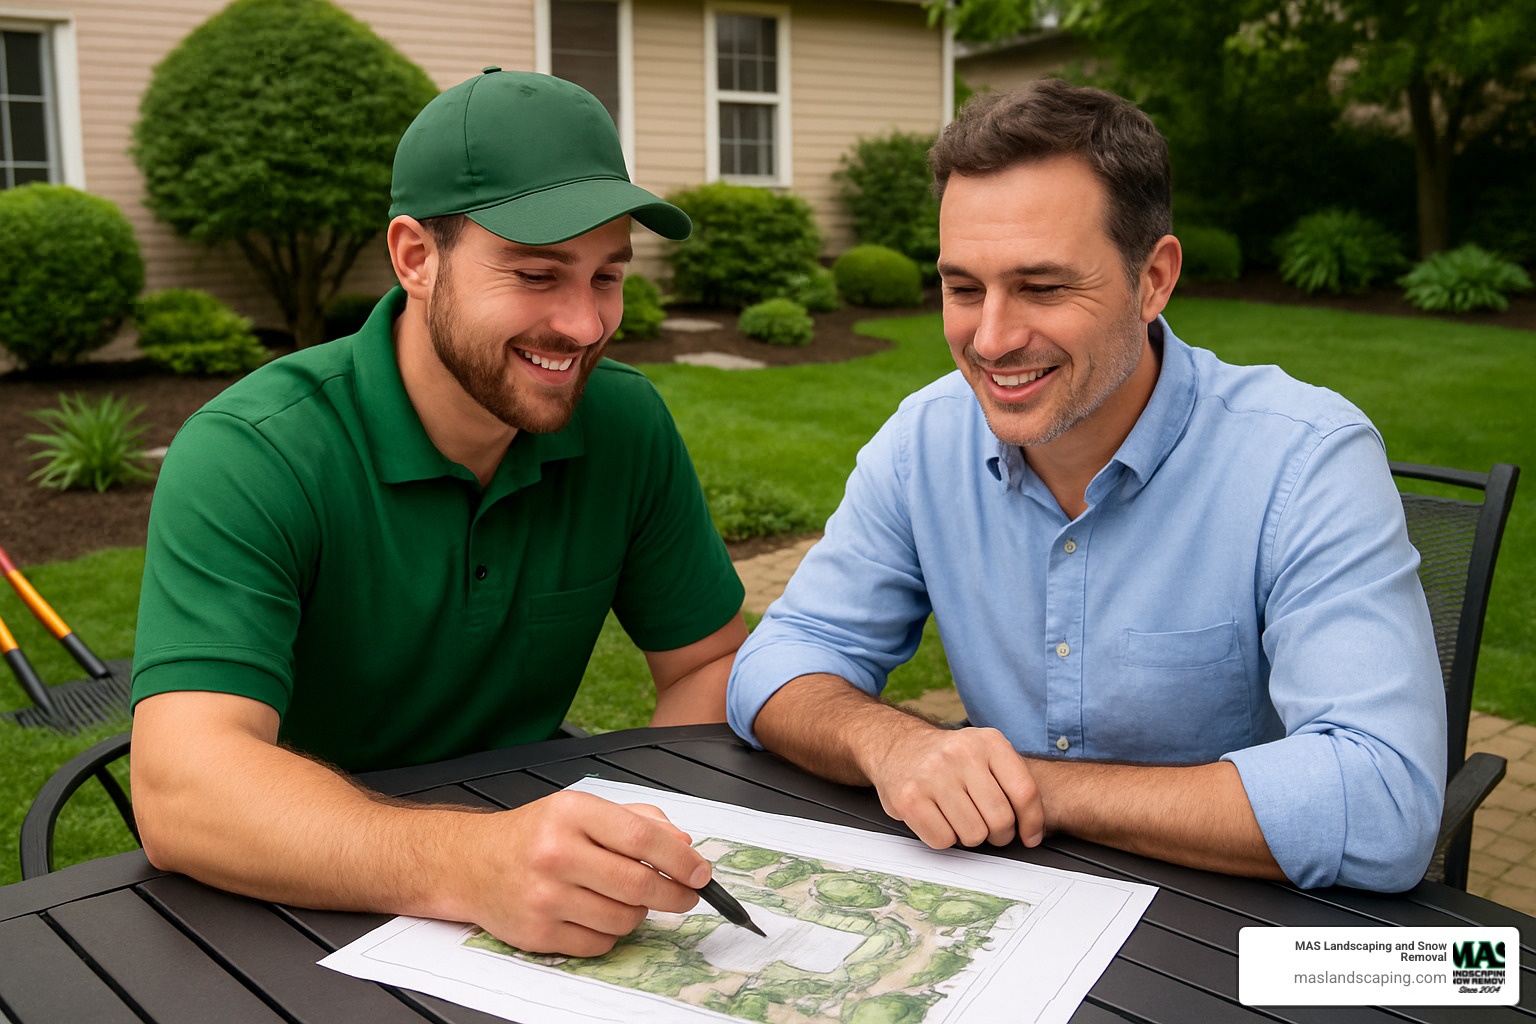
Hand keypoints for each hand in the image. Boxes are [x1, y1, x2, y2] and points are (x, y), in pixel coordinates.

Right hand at [463, 791, 708, 955]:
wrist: (472, 863)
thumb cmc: (534, 834)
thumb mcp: (581, 809)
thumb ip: (637, 820)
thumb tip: (684, 844)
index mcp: (572, 813)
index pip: (641, 838)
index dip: (681, 859)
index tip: (701, 872)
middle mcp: (556, 853)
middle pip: (638, 884)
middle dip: (675, 894)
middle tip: (686, 895)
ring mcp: (545, 897)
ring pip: (623, 918)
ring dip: (638, 912)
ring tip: (625, 897)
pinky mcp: (538, 932)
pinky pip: (599, 943)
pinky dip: (610, 932)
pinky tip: (598, 913)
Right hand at [862, 725, 1042, 849]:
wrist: (899, 746)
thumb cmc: (951, 759)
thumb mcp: (986, 753)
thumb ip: (1013, 783)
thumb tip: (1033, 832)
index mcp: (988, 741)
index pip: (1024, 792)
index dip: (1032, 822)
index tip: (1029, 836)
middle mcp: (961, 754)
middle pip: (1000, 819)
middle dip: (998, 834)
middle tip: (989, 829)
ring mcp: (932, 775)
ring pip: (973, 834)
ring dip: (969, 836)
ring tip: (960, 819)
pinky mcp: (909, 798)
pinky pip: (942, 840)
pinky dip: (944, 838)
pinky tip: (939, 819)